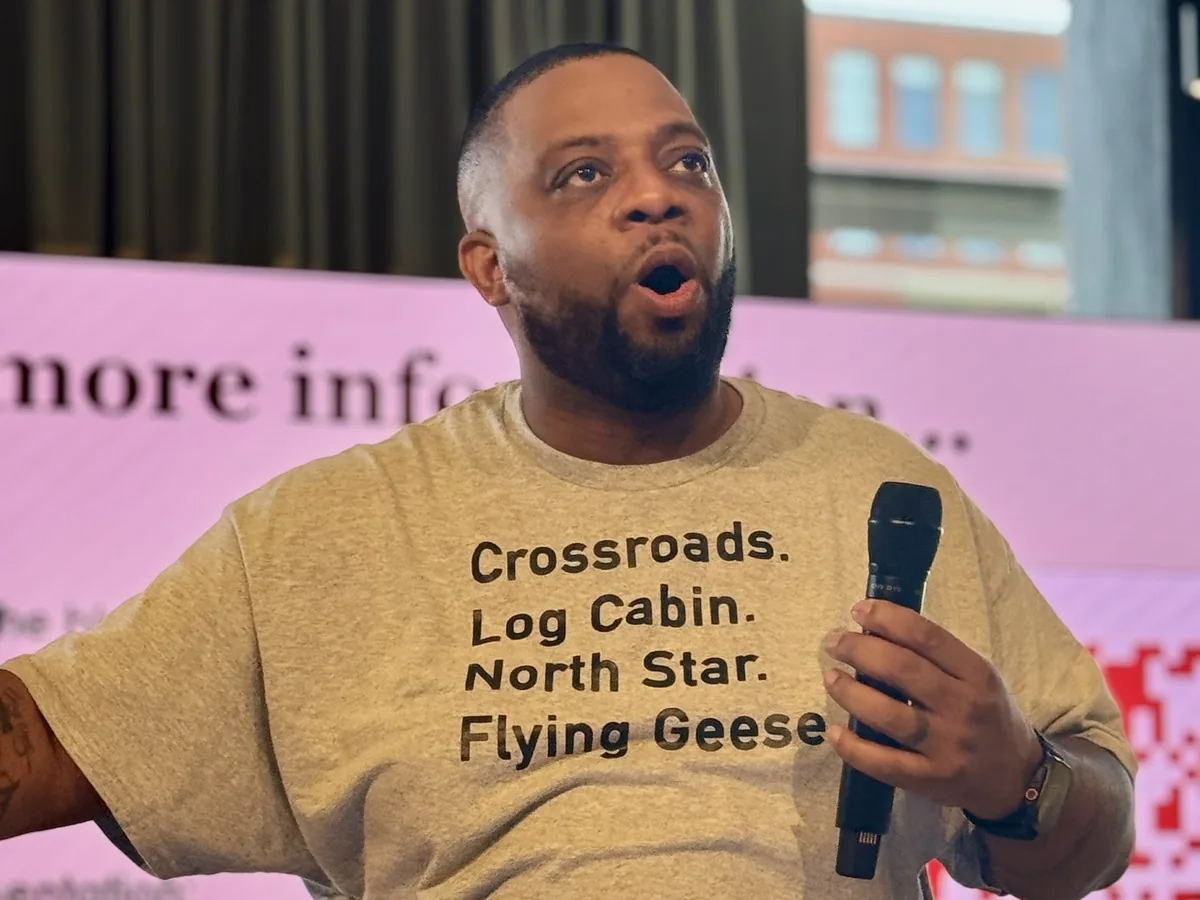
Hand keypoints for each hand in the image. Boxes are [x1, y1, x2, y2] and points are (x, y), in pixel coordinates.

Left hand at [822, 599, 1042, 819]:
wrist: (1018, 779)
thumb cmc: (990, 717)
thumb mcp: (980, 678)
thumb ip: (939, 657)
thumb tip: (879, 629)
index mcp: (977, 675)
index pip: (927, 637)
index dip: (888, 619)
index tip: (859, 610)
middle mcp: (963, 708)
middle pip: (902, 671)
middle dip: (859, 650)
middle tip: (834, 643)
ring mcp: (947, 747)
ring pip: (889, 715)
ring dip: (851, 693)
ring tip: (831, 678)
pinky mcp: (932, 779)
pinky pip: (885, 764)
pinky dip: (855, 748)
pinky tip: (836, 733)